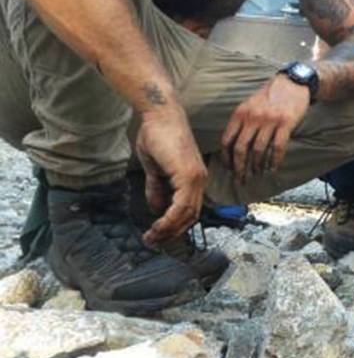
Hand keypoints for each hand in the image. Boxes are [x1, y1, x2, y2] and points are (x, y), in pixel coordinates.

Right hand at [135, 103, 206, 244]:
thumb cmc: (157, 136)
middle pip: (190, 216)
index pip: (189, 210)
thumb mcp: (155, 168)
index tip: (156, 235)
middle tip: (153, 242)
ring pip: (187, 213)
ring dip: (169, 229)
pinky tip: (158, 225)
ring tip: (152, 237)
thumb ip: (157, 187)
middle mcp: (199, 179)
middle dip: (171, 232)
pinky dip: (170, 218)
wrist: (159, 115)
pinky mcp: (188, 174)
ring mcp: (195, 177)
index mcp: (193, 178)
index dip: (174, 225)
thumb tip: (157, 208)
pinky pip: (181, 204)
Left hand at [221, 74, 309, 181]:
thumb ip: (241, 121)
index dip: (226, 157)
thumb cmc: (270, 95)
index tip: (229, 168)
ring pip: (258, 150)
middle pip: (240, 148)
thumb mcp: (250, 104)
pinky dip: (274, 161)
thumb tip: (232, 144)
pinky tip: (272, 168)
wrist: (293, 82)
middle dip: (239, 167)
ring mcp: (269, 120)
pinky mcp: (285, 123)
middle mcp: (252, 117)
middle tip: (241, 178)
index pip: (227, 140)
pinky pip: (277, 147)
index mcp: (240, 113)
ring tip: (257, 174)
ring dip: (257, 166)